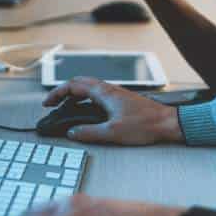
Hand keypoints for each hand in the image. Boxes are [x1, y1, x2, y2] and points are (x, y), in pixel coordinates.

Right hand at [43, 76, 182, 144]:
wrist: (167, 123)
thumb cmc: (146, 125)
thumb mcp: (113, 132)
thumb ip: (89, 132)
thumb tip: (72, 132)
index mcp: (104, 93)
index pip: (73, 86)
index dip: (57, 93)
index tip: (47, 103)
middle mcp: (109, 90)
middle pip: (79, 83)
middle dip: (63, 92)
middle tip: (53, 104)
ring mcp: (115, 94)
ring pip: (88, 89)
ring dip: (74, 96)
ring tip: (66, 109)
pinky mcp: (120, 100)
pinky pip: (97, 95)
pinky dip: (85, 100)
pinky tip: (86, 112)